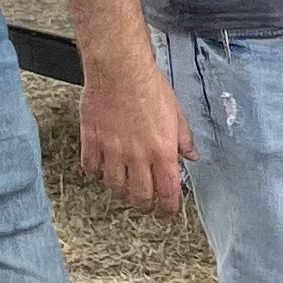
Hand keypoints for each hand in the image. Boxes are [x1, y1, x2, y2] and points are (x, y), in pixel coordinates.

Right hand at [79, 55, 196, 215]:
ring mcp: (113, 151)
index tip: (167, 212)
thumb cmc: (149, 86)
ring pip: (115, 187)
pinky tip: (100, 172)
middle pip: (140, 196)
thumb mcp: (176, 113)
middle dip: (145, 206)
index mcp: (162, 151)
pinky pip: (91, 169)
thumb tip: (191, 155)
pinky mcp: (92, 142)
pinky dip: (96, 175)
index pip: (167, 192)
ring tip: (124, 189)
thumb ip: (183, 138)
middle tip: (146, 205)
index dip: (168, 209)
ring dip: (121, 193)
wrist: (120, 70)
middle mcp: (138, 156)